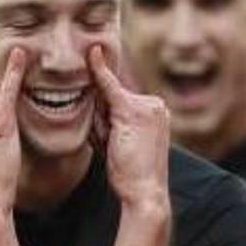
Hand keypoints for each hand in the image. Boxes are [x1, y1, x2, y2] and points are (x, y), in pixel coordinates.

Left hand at [88, 46, 170, 211]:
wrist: (145, 192)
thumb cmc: (130, 174)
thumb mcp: (118, 141)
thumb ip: (107, 119)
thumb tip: (90, 96)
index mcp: (155, 112)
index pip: (121, 102)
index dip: (105, 105)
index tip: (97, 91)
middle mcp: (155, 105)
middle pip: (112, 99)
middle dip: (101, 123)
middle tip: (115, 149)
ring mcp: (146, 105)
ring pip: (105, 101)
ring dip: (100, 126)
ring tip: (117, 149)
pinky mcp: (132, 110)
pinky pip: (108, 88)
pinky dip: (98, 71)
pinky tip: (92, 52)